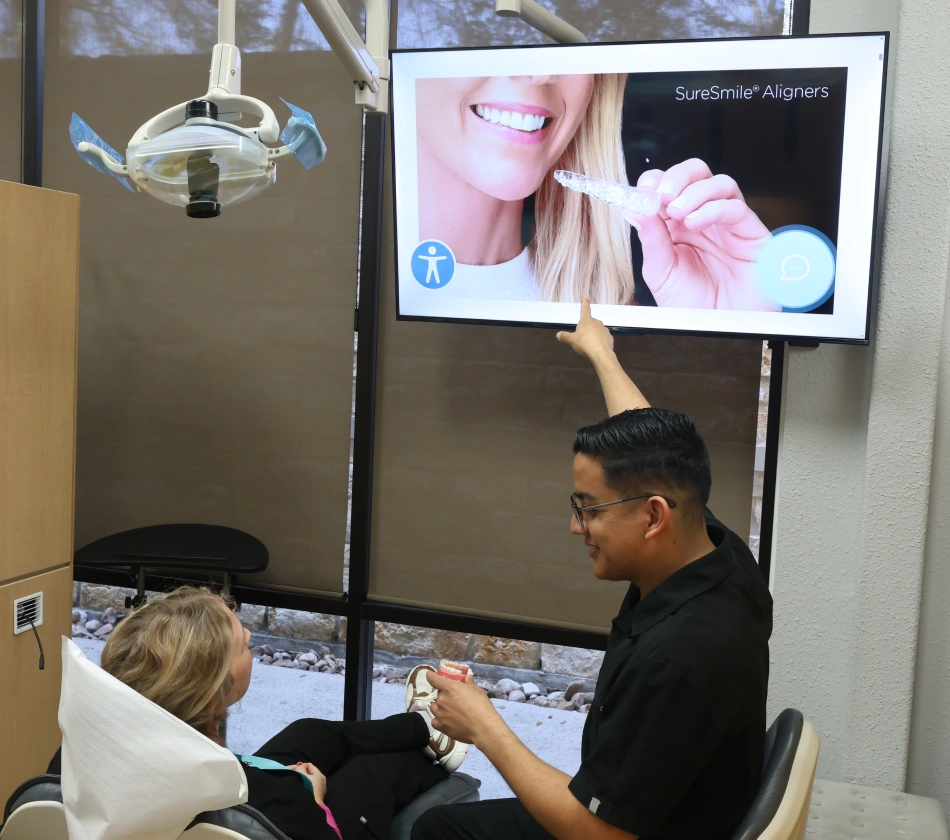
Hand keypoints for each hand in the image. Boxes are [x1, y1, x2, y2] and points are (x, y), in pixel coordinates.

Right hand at [287, 762, 326, 804]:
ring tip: (291, 782)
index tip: (291, 770)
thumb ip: (300, 768)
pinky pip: (308, 789)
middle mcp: (321, 783)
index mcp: (320, 775)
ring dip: (299, 781)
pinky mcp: (315, 799)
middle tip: (289, 775)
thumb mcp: (301, 775)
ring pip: (307, 782)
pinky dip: (302, 788)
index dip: (300, 766)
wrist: (307, 807)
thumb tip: (301, 766)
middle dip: (299, 774)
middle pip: (308, 774)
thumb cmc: (305, 788)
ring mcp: (318, 792)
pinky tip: (295, 789)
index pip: (309, 766)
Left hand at [428, 671, 502, 746]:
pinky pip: (434, 721)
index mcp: (449, 688)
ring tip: (449, 711)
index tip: (431, 676)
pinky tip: (446, 722)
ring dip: (439, 707)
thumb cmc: (481, 706)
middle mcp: (441, 699)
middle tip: (454, 700)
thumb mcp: (477, 690)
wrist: (482, 727)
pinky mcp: (441, 726)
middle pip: (438, 694)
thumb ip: (469, 683)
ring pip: (434, 707)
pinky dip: (438, 720)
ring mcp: (440, 714)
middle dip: (444, 695)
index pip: (433, 678)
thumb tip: (467, 677)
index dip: (431, 676)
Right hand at [556, 297, 614, 360]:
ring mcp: (604, 330)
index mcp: (586, 321)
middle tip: (583, 336)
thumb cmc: (584, 343)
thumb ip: (565, 337)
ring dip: (594, 334)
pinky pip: (603, 338)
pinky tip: (597, 348)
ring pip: (598, 330)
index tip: (586, 297)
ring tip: (590, 344)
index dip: (585, 303)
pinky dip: (600, 341)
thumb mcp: (572, 340)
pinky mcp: (610, 338)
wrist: (600, 353)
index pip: (585, 309)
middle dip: (588, 327)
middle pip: (591, 322)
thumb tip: (558, 335)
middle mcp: (596, 323)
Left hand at [624, 158, 776, 310]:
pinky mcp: (751, 233)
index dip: (654, 182)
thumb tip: (638, 208)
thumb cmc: (693, 306)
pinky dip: (712, 209)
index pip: (668, 188)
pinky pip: (735, 208)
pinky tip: (695, 222)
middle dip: (677, 176)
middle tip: (661, 193)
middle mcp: (704, 219)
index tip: (641, 191)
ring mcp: (728, 224)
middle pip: (696, 174)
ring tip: (676, 211)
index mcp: (678, 225)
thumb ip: (652, 240)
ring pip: (719, 183)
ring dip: (694, 191)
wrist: (719, 329)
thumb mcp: (661, 274)